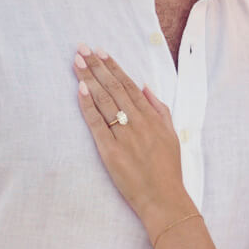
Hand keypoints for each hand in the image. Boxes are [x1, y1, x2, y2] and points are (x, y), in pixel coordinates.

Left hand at [74, 47, 191, 234]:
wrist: (164, 199)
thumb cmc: (168, 170)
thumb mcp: (172, 135)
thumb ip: (160, 110)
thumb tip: (145, 87)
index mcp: (152, 118)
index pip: (129, 86)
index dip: (113, 67)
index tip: (101, 52)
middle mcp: (138, 123)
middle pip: (114, 88)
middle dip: (97, 67)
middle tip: (82, 49)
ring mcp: (124, 137)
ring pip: (104, 101)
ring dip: (89, 79)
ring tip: (77, 61)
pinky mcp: (111, 152)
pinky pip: (97, 123)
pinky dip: (88, 105)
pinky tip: (80, 89)